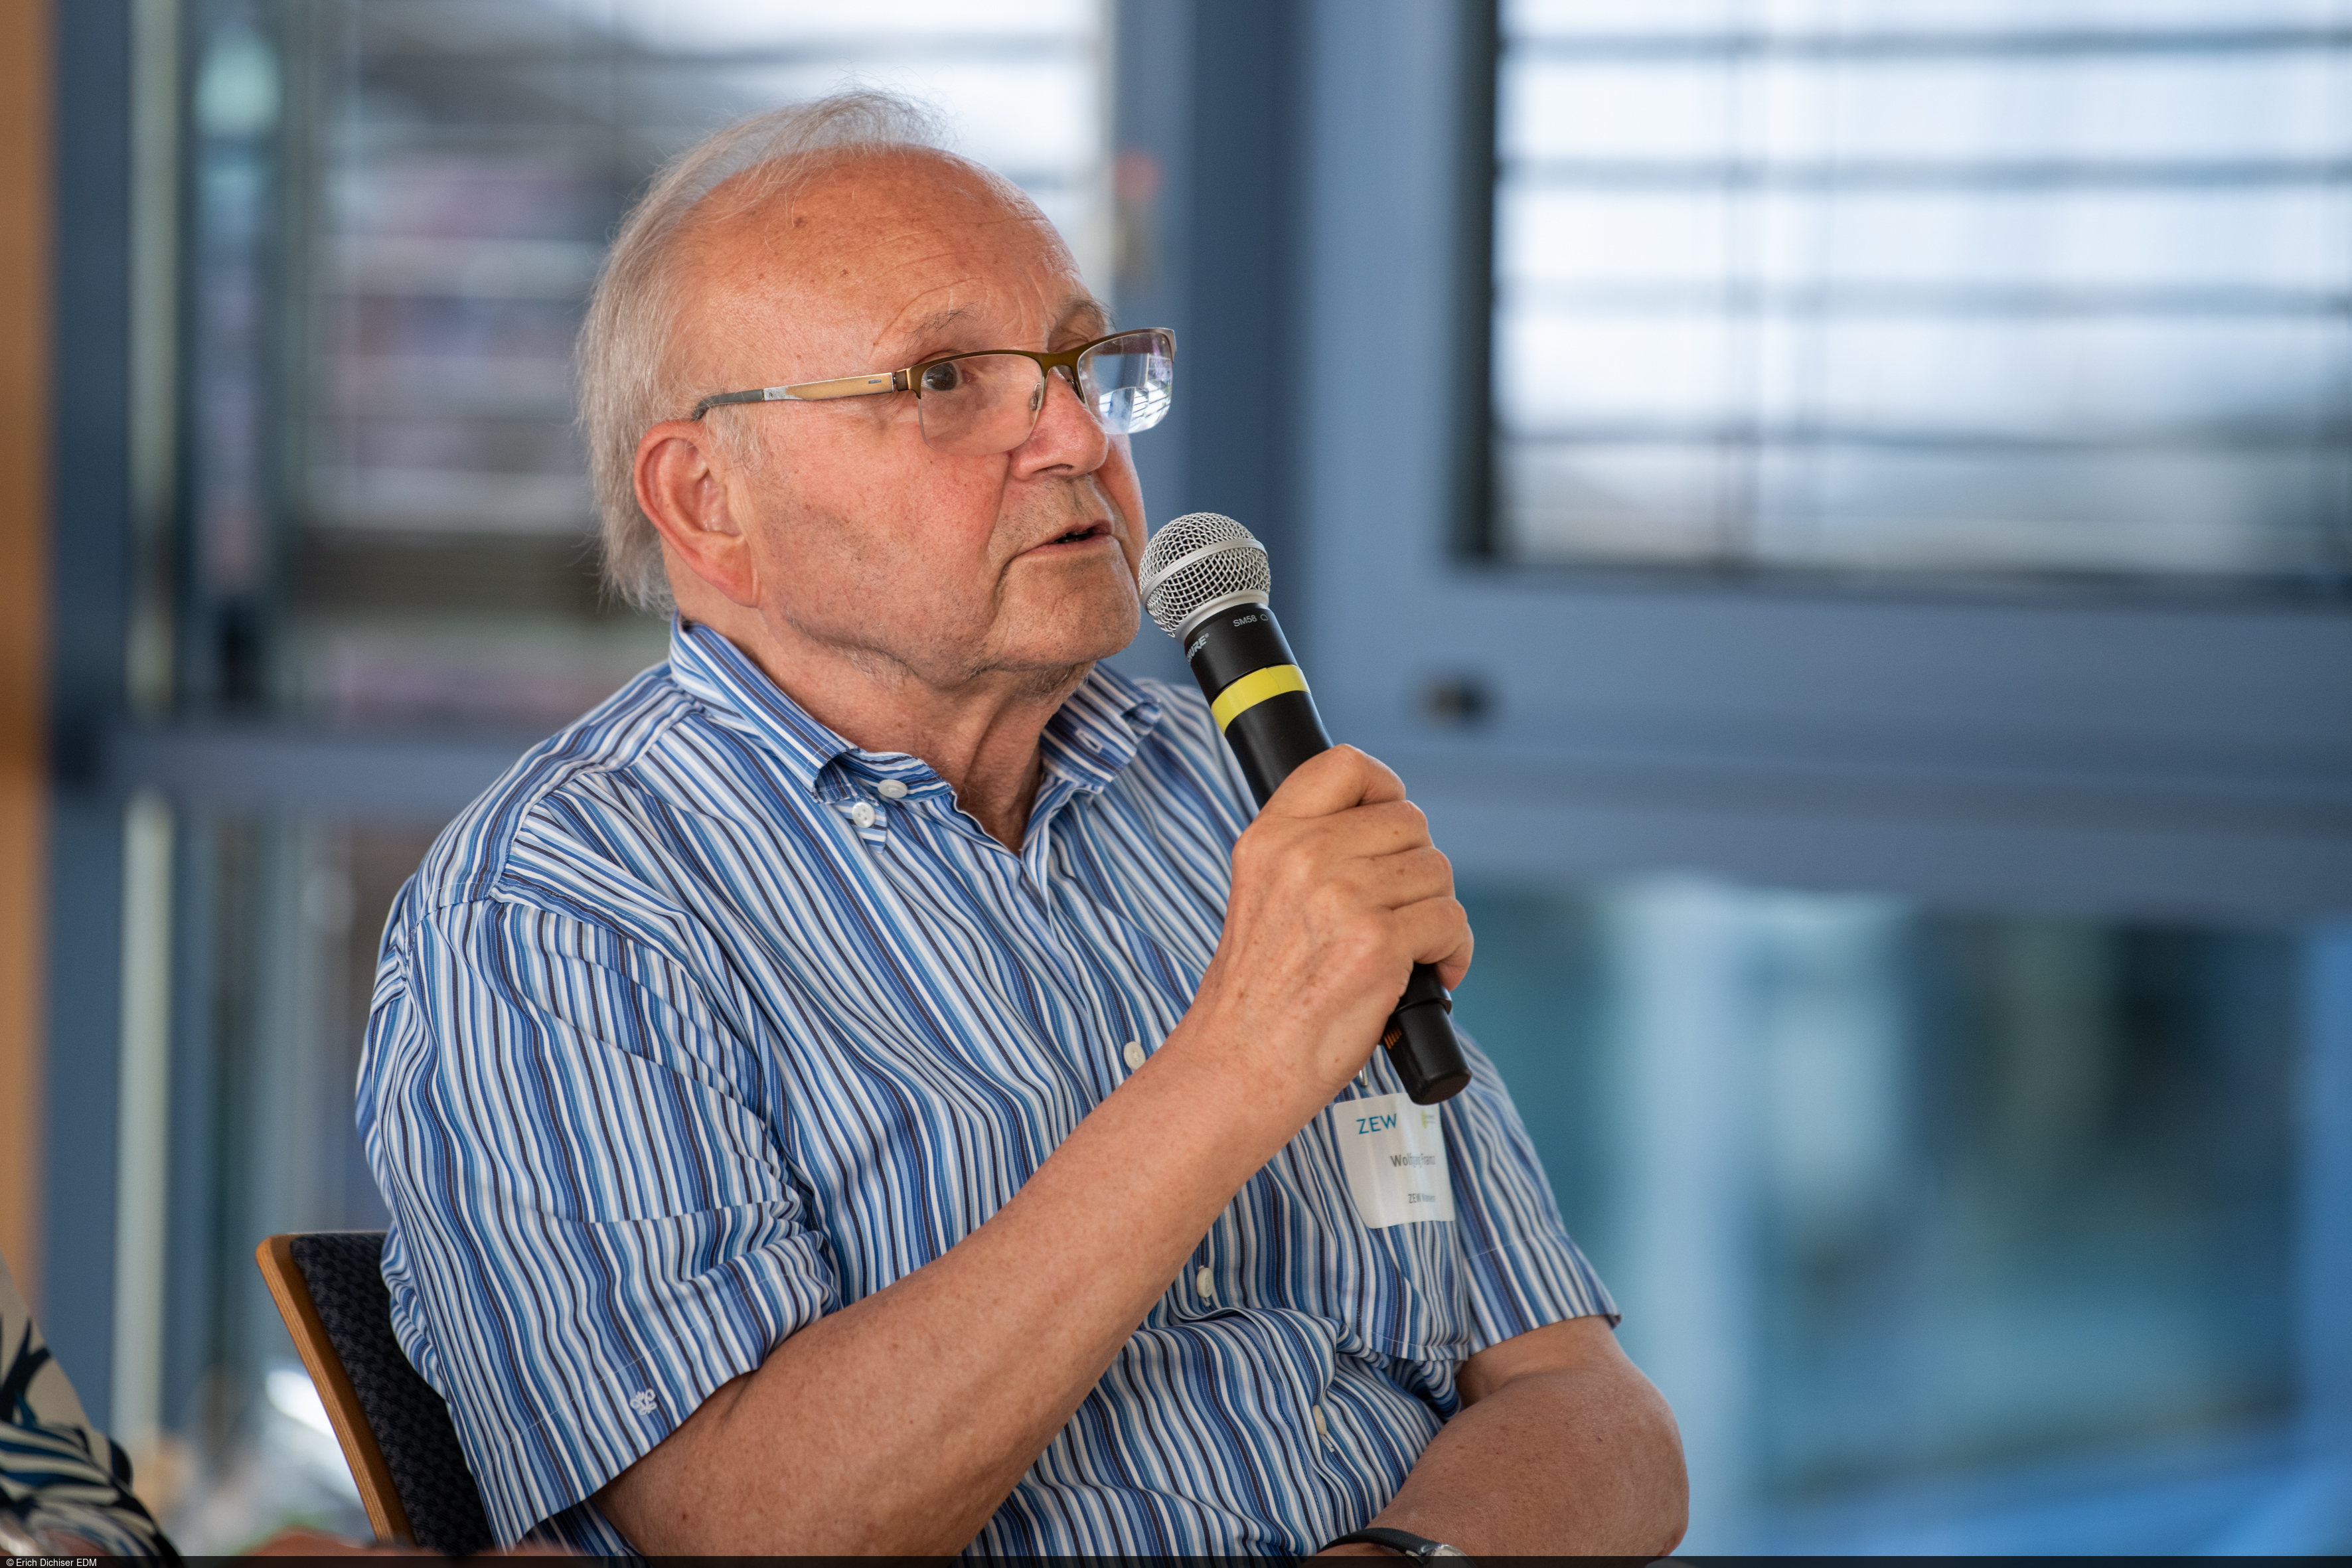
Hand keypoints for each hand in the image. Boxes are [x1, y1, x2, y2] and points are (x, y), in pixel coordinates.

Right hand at [1180, 746, 1470, 1114]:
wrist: (1239, 1065)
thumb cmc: (1257, 997)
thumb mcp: (1261, 896)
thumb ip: (1309, 854)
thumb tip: (1389, 834)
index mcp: (1269, 839)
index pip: (1345, 764)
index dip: (1385, 788)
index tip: (1392, 824)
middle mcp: (1303, 857)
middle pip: (1409, 821)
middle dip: (1417, 869)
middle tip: (1400, 913)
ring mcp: (1342, 898)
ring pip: (1437, 871)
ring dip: (1438, 914)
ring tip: (1414, 952)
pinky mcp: (1377, 944)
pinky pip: (1451, 921)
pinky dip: (1454, 953)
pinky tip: (1432, 977)